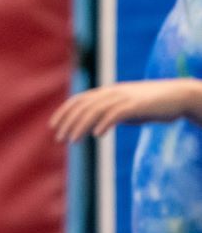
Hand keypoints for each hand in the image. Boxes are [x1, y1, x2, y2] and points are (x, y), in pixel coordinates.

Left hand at [51, 79, 201, 141]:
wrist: (179, 96)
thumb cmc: (153, 104)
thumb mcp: (127, 108)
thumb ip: (110, 114)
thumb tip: (95, 128)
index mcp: (108, 91)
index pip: (79, 100)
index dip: (64, 112)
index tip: (53, 127)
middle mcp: (113, 92)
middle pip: (83, 106)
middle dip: (68, 122)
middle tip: (59, 139)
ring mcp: (125, 97)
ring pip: (96, 110)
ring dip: (81, 126)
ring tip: (73, 141)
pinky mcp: (138, 105)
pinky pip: (117, 113)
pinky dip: (105, 123)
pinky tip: (97, 135)